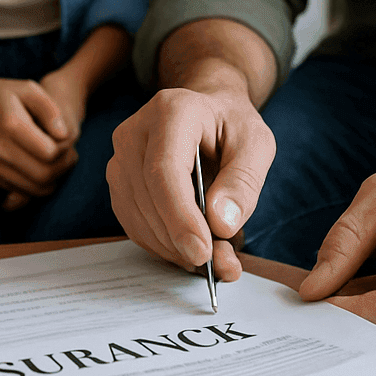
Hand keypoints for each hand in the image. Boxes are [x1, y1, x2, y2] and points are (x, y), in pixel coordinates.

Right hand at [2, 67, 87, 210]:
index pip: (50, 153)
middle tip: (70, 155)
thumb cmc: (4, 95)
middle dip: (64, 168)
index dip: (65, 150)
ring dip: (54, 180)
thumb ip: (50, 110)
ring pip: (35, 189)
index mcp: (11, 125)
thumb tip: (64, 135)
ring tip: (58, 162)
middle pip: (44, 175)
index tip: (64, 139)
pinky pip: (23, 192)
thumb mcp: (29, 90)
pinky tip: (41, 167)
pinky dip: (38, 185)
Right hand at [106, 83, 275, 281]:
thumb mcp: (257, 145)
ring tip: (213, 257)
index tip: (203, 253)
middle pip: (148, 198)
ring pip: (137, 216)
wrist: (207, 113)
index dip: (180, 216)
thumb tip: (221, 224)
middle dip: (182, 240)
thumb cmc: (232, 127)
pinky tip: (189, 246)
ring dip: (174, 247)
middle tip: (221, 264)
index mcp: (171, 111)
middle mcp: (135, 133)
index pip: (164, 170)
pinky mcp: (118, 182)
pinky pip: (133, 224)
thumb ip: (244, 182)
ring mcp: (119, 158)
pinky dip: (162, 244)